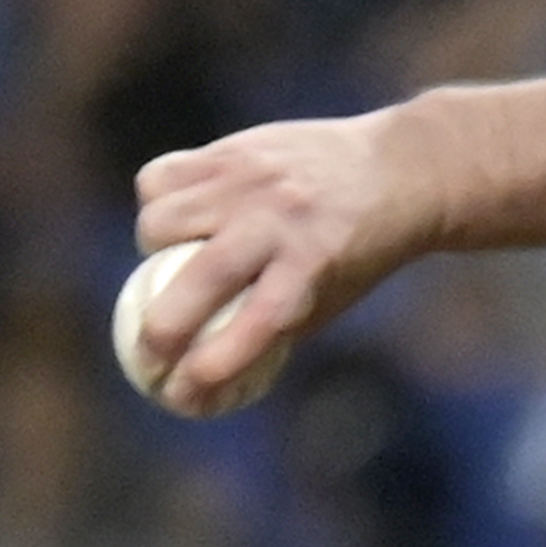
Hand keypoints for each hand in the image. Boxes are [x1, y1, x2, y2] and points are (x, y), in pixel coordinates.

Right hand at [122, 111, 437, 418]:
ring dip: (149, 254)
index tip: (180, 397)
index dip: (206, 372)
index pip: (249, 329)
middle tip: (148, 358)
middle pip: (194, 280)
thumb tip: (207, 376)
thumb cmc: (359, 251)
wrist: (398, 170)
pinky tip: (175, 219)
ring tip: (167, 267)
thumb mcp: (330, 300)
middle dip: (158, 332)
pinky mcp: (231, 148)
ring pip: (160, 220)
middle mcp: (276, 222)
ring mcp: (249, 180)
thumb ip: (272, 330)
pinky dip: (155, 205)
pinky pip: (160, 178)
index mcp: (311, 267)